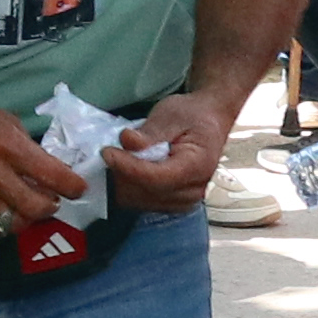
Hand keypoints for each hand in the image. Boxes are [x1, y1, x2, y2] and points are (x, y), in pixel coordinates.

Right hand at [0, 85, 85, 233]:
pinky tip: (5, 214)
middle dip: (52, 206)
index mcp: (6, 144)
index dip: (72, 186)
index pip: (52, 176)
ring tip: (28, 207)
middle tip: (52, 200)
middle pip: (36, 207)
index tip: (78, 188)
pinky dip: (3, 226)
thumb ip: (25, 146)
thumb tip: (46, 168)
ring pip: (14, 223)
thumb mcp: (1, 118)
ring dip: (27, 217)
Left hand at [106, 89, 237, 211]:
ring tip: (118, 158)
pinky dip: (128, 187)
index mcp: (197, 167)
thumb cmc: (193, 116)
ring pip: (139, 201)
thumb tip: (128, 140)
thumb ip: (151, 131)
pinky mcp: (172, 203)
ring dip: (122, 182)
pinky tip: (126, 168)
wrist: (209, 123)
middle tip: (110, 151)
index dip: (127, 167)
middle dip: (122, 174)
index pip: (155, 178)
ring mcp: (183, 201)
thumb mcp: (172, 114)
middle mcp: (193, 190)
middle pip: (145, 192)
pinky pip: (141, 202)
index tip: (107, 152)